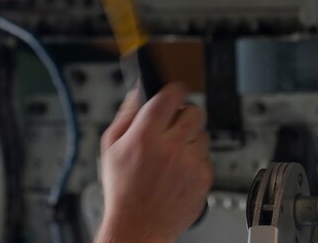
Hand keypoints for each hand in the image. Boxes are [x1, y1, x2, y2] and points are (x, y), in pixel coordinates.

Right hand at [96, 83, 211, 241]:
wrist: (138, 226)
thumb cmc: (123, 190)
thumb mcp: (110, 147)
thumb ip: (125, 115)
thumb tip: (137, 94)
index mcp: (146, 136)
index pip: (171, 96)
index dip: (174, 91)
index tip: (175, 93)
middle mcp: (171, 147)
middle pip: (194, 111)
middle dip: (184, 113)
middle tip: (174, 124)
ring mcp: (191, 163)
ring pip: (203, 133)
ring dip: (191, 137)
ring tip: (175, 152)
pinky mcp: (204, 179)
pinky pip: (207, 157)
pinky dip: (196, 159)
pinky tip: (180, 169)